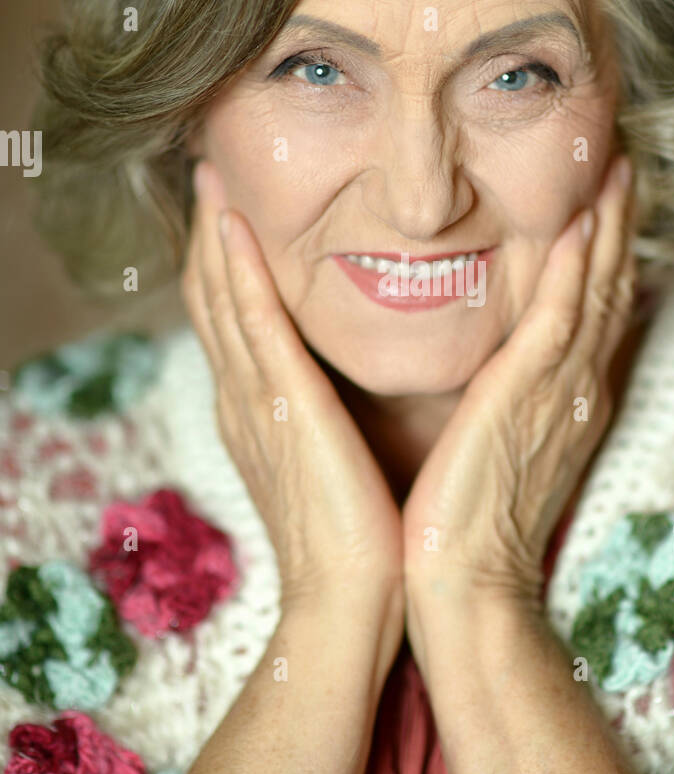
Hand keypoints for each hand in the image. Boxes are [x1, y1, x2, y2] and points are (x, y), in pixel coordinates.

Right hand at [181, 159, 404, 661]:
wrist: (355, 600)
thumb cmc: (365, 538)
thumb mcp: (342, 460)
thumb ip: (336, 414)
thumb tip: (354, 384)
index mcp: (261, 413)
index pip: (235, 322)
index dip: (227, 264)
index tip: (233, 212)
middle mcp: (245, 401)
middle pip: (214, 301)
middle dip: (208, 236)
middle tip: (209, 173)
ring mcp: (256, 403)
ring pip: (223, 300)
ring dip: (213, 235)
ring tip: (210, 176)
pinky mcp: (282, 408)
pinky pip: (253, 324)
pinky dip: (237, 272)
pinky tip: (230, 224)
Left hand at [401, 152, 637, 654]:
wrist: (462, 583)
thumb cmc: (464, 525)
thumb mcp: (495, 452)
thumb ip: (504, 404)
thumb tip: (492, 375)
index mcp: (566, 404)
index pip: (593, 314)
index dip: (604, 257)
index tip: (603, 205)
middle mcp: (575, 392)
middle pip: (609, 291)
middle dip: (618, 226)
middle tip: (625, 165)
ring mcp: (559, 393)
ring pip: (595, 292)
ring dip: (608, 228)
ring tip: (615, 169)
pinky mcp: (527, 397)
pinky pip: (561, 318)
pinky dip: (574, 269)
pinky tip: (578, 223)